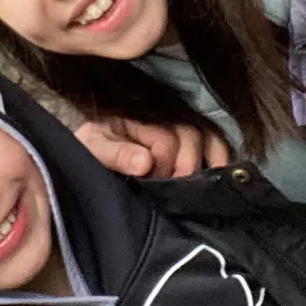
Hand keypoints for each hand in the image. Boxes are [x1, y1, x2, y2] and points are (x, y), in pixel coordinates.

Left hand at [74, 116, 230, 178]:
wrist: (85, 158)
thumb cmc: (90, 152)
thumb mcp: (94, 150)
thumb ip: (117, 154)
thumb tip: (145, 163)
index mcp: (138, 115)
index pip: (165, 138)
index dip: (164, 164)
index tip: (153, 184)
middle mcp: (162, 115)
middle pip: (190, 134)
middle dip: (186, 165)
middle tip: (176, 190)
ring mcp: (178, 125)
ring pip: (207, 134)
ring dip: (210, 159)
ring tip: (205, 185)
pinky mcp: (188, 138)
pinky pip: (214, 139)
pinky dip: (220, 154)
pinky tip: (220, 171)